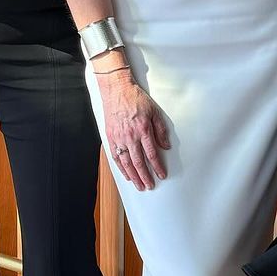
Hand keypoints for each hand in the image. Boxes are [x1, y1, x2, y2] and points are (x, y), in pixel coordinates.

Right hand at [97, 71, 170, 190]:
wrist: (117, 90)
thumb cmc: (136, 99)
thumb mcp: (154, 111)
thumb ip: (161, 130)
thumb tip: (166, 145)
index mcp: (143, 130)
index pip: (152, 154)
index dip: (157, 166)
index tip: (161, 174)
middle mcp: (130, 136)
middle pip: (139, 162)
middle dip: (145, 176)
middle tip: (150, 186)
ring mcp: (119, 138)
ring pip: (127, 162)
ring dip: (134, 176)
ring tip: (139, 185)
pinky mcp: (110, 137)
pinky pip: (116, 157)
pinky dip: (121, 168)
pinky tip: (126, 175)